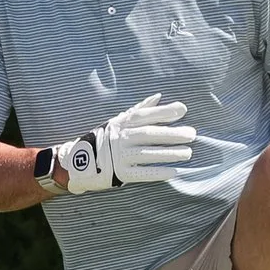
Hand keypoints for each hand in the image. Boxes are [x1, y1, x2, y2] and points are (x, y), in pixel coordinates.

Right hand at [58, 93, 197, 193]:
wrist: (77, 162)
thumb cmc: (104, 139)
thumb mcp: (118, 121)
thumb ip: (140, 110)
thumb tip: (159, 96)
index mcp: (121, 124)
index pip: (144, 116)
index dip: (163, 112)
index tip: (183, 110)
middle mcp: (120, 138)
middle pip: (149, 134)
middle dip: (171, 134)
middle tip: (192, 135)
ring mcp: (118, 156)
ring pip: (147, 153)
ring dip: (169, 153)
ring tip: (188, 153)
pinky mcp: (118, 173)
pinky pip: (141, 173)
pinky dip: (157, 172)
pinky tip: (173, 172)